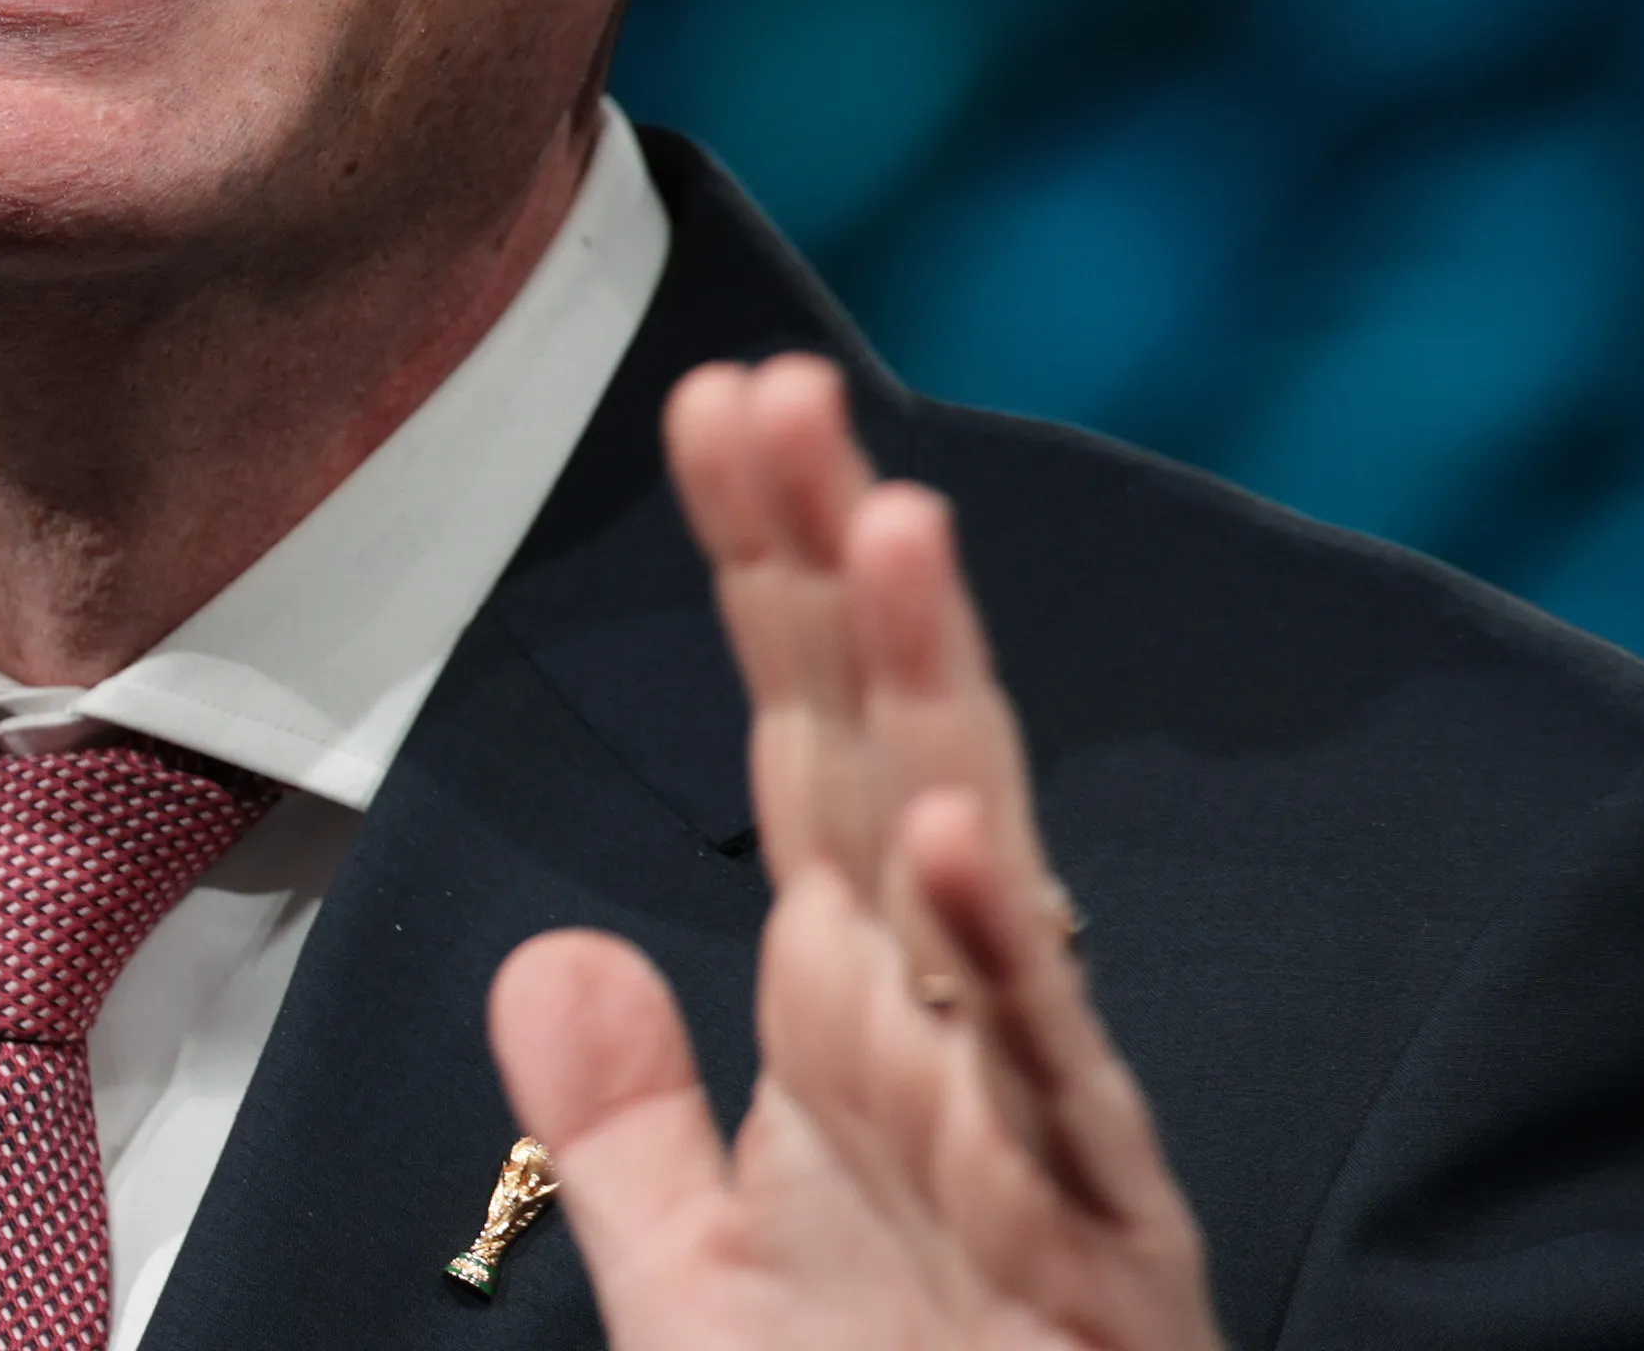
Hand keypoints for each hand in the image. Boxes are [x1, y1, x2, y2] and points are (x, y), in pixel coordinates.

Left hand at [487, 356, 1221, 1349]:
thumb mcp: (704, 1288)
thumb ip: (630, 1123)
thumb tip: (551, 949)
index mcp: (863, 1011)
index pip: (802, 742)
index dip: (762, 575)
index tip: (719, 404)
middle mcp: (952, 1026)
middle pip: (888, 747)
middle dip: (837, 562)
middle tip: (779, 382)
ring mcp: (1028, 1118)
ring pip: (980, 867)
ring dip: (936, 697)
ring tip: (887, 522)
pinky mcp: (1092, 1238)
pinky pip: (1045, 1075)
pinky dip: (1005, 951)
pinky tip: (952, 829)